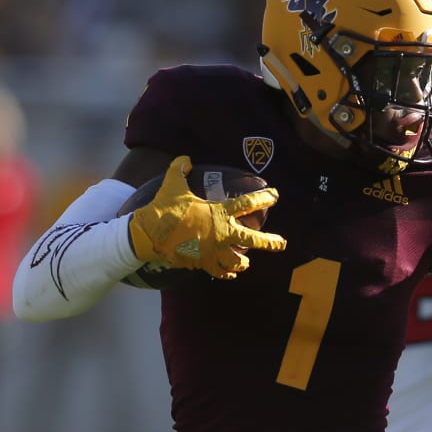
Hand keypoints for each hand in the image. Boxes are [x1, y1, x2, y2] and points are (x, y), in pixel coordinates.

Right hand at [128, 156, 286, 278]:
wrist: (149, 233)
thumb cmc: (164, 209)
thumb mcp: (172, 185)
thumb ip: (180, 169)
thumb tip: (185, 158)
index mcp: (218, 213)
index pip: (247, 204)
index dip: (263, 198)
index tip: (275, 196)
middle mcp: (221, 233)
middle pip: (253, 240)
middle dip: (270, 242)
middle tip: (282, 244)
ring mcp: (213, 251)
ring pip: (238, 261)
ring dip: (243, 262)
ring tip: (247, 263)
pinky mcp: (203, 263)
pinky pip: (220, 272)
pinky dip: (227, 273)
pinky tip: (231, 273)